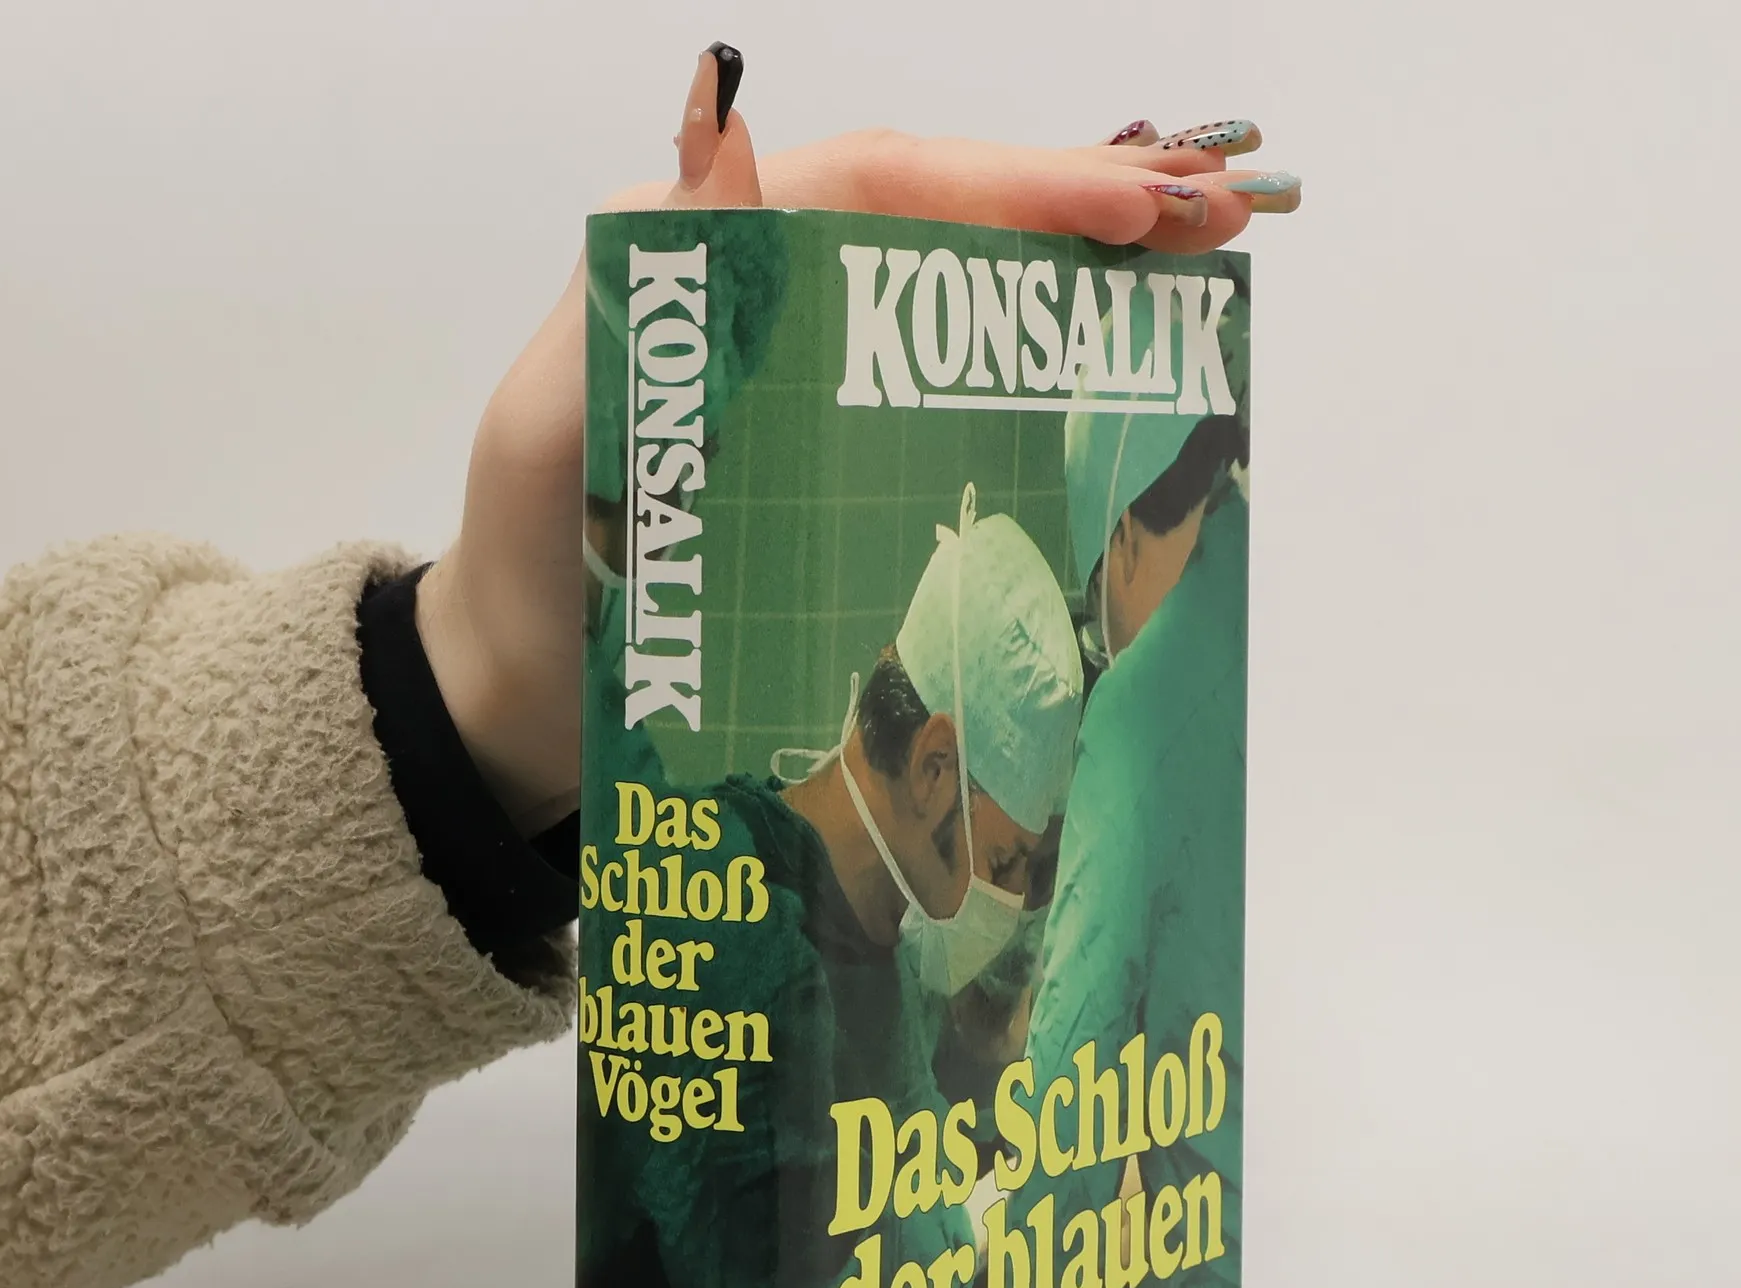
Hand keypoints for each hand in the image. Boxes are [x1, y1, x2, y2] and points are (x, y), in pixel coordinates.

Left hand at [418, 48, 1299, 834]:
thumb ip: (638, 301)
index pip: (877, 186)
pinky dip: (1038, 360)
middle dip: (1080, 202)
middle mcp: (765, 292)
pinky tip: (1118, 359)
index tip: (1129, 205)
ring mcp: (810, 371)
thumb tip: (728, 138)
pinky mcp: (834, 448)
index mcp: (700, 260)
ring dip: (1082, 267)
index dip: (1009, 184)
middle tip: (1213, 214)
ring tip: (1200, 262)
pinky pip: (949, 385)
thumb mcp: (558, 427)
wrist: (526, 696)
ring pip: (959, 288)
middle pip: (939, 216)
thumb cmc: (531, 572)